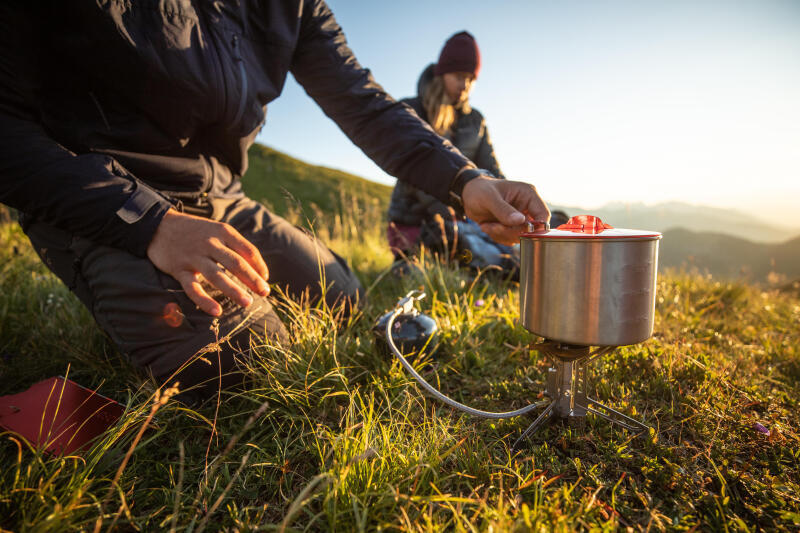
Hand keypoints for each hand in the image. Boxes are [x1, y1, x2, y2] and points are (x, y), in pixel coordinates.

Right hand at [146, 209, 269, 315]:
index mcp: (223, 231)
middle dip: (253, 279)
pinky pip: (193, 288)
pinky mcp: (179, 269)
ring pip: (217, 275)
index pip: (248, 250)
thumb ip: (236, 246)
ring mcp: (194, 256)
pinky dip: (204, 300)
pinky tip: (216, 311)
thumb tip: (258, 270)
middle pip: (236, 263)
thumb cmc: (195, 231)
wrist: (158, 224)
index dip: (259, 266)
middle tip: (265, 292)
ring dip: (234, 290)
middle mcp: (210, 243)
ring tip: (248, 303)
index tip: (266, 278)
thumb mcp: (217, 230)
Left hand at [461, 176, 550, 244]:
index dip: (536, 227)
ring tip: (487, 224)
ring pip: (519, 237)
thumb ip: (504, 210)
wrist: (468, 195)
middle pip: (531, 230)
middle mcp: (527, 207)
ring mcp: (520, 218)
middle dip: (511, 231)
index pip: (543, 215)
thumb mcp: (489, 198)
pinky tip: (488, 226)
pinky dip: (497, 236)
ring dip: (502, 234)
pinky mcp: (512, 227)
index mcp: (528, 195)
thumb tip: (521, 221)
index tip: (520, 232)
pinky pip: (510, 239)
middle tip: (494, 227)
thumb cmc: (479, 190)